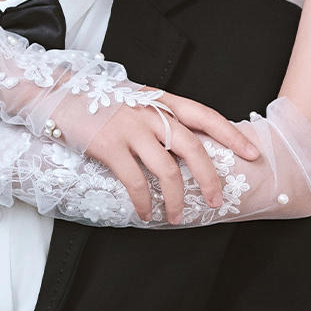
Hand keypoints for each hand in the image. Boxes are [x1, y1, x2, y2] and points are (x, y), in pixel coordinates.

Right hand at [81, 91, 259, 223]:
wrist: (58, 93)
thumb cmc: (100, 100)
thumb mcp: (137, 101)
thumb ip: (161, 116)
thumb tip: (189, 143)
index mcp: (161, 100)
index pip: (205, 115)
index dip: (230, 135)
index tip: (252, 153)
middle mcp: (150, 113)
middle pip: (192, 147)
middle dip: (209, 177)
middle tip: (217, 201)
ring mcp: (130, 129)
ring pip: (166, 170)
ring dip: (176, 199)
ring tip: (175, 217)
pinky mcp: (109, 146)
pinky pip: (134, 181)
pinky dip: (143, 202)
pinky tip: (145, 213)